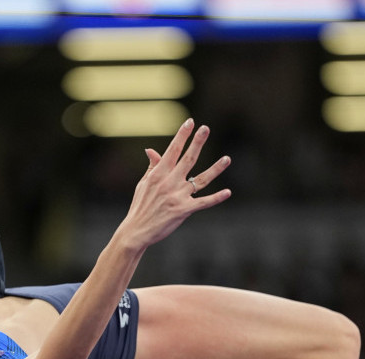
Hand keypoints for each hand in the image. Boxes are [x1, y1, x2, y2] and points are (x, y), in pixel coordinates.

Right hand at [116, 119, 231, 250]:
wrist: (136, 230)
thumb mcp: (143, 184)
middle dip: (197, 142)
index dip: (182, 135)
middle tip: (206, 128)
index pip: (172, 150)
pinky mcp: (184, 210)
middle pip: (188, 159)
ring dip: (216, 169)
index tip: (190, 122)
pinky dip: (216, 198)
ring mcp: (178, 196)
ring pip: (201, 179)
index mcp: (158, 174)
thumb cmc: (140, 206)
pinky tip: (228, 192)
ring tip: (227, 158)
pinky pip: (204, 202)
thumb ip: (152, 167)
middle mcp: (169, 182)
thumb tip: (151, 150)